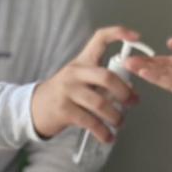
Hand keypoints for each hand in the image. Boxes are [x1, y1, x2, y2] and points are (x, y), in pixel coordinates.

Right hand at [31, 26, 141, 140]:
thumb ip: (103, 81)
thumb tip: (131, 93)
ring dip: (116, 117)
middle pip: (106, 77)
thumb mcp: (80, 78)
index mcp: (82, 61)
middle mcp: (75, 73)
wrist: (36, 108)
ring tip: (119, 122)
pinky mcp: (64, 110)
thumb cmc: (65, 93)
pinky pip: (90, 122)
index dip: (118, 34)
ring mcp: (68, 91)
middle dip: (124, 92)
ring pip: (100, 103)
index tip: (136, 37)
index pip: (100, 39)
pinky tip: (108, 136)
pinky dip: (103, 132)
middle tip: (132, 102)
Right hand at [122, 34, 171, 107]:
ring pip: (165, 78)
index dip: (154, 58)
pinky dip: (159, 79)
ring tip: (132, 66)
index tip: (138, 54)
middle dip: (145, 65)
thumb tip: (171, 42)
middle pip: (163, 70)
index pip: (169, 60)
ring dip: (148, 72)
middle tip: (127, 61)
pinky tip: (147, 73)